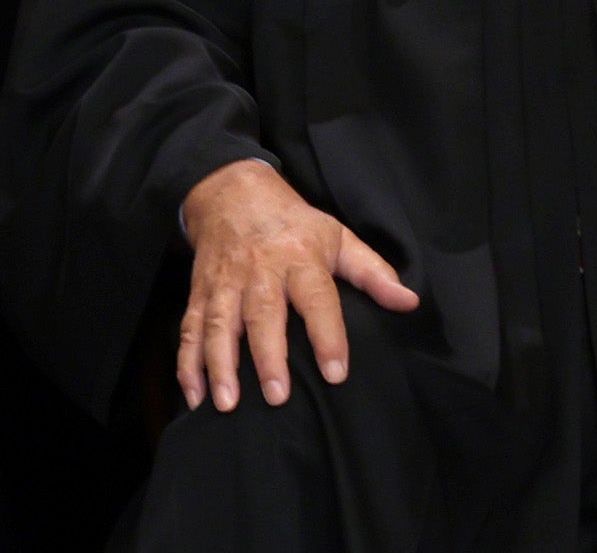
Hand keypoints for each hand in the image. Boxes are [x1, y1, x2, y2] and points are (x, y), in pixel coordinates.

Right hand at [176, 160, 417, 413]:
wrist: (231, 191)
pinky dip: (187, 363)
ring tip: (228, 403)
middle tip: (277, 396)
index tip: (336, 372)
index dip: (327, 334)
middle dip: (267, 356)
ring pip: (218, 324)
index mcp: (299, 257)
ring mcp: (224, 282)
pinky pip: (189, 328)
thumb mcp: (337, 237)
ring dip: (220, 364)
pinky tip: (194, 396)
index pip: (316, 297)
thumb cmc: (292, 223)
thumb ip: (373, 272)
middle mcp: (259, 270)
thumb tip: (409, 302)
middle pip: (262, 313)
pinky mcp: (200, 292)